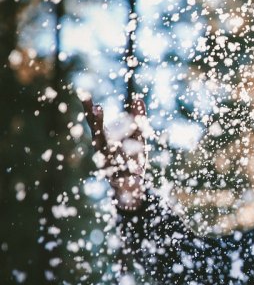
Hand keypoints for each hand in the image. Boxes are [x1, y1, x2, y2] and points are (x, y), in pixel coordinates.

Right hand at [81, 96, 149, 210]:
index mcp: (104, 141)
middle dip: (97, 123)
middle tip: (97, 108)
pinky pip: (123, 174)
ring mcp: (109, 166)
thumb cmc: (132, 160)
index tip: (85, 95)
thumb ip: (138, 120)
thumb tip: (138, 98)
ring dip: (109, 144)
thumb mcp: (137, 138)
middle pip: (98, 136)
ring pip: (108, 154)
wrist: (132, 189)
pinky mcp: (118, 180)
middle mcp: (102, 152)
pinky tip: (134, 170)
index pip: (95, 123)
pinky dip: (129, 171)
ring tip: (111, 138)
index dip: (90, 110)